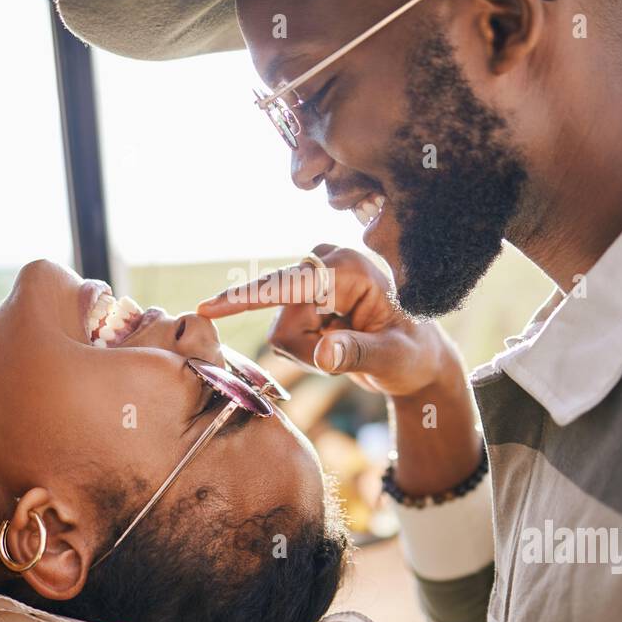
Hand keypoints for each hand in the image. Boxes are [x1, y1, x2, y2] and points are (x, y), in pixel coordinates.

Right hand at [197, 243, 457, 397]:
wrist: (414, 355)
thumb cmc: (411, 355)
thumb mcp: (392, 359)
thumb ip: (357, 354)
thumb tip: (325, 354)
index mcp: (350, 269)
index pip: (289, 285)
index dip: (246, 298)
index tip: (207, 309)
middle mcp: (327, 262)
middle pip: (283, 318)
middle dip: (307, 348)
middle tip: (346, 355)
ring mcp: (312, 275)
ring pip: (280, 329)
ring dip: (307, 350)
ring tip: (343, 349)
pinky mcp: (302, 291)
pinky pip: (283, 331)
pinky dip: (305, 348)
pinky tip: (332, 342)